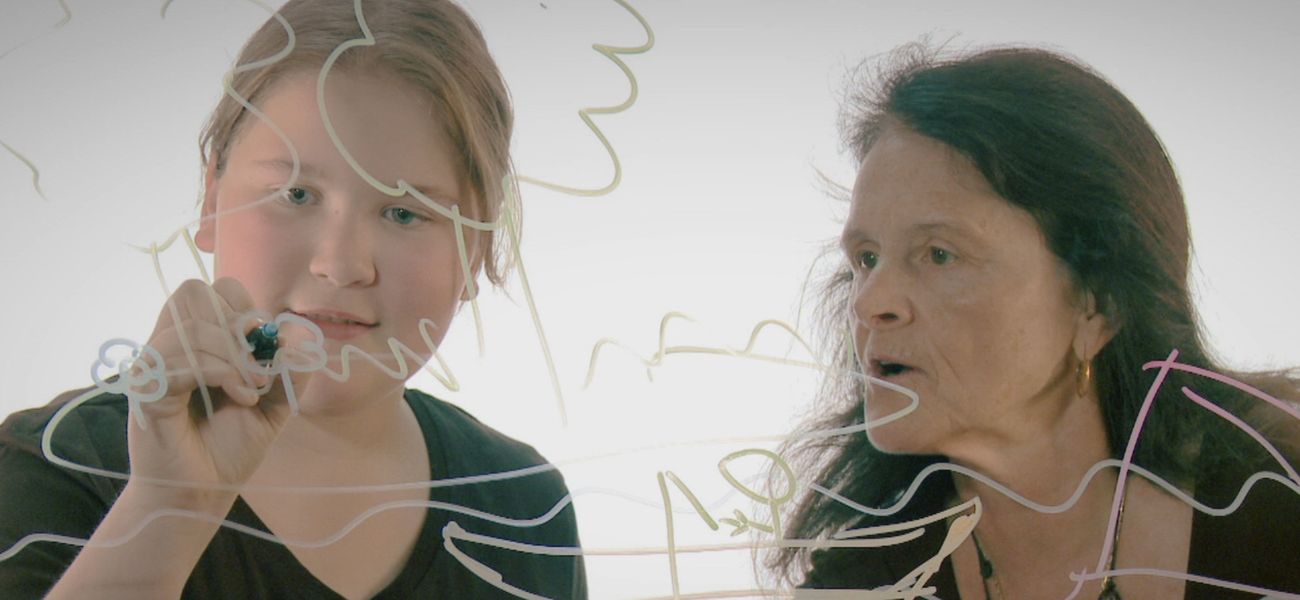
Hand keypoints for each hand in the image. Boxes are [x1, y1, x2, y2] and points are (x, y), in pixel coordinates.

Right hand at [126, 277, 299, 504]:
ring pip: (193, 326)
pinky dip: (222, 374)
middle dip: (237, 325)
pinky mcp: (146, 390)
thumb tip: (299, 333)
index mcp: (197, 340)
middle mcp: (169, 345)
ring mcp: (153, 365)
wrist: (201, 493)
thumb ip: (290, 368)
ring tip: (254, 389)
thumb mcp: (275, 403)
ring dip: (236, 356)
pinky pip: (182, 360)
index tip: (265, 344)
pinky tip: (241, 397)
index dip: (245, 307)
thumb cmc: (229, 447)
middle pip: (194, 292)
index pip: (214, 288)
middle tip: (260, 365)